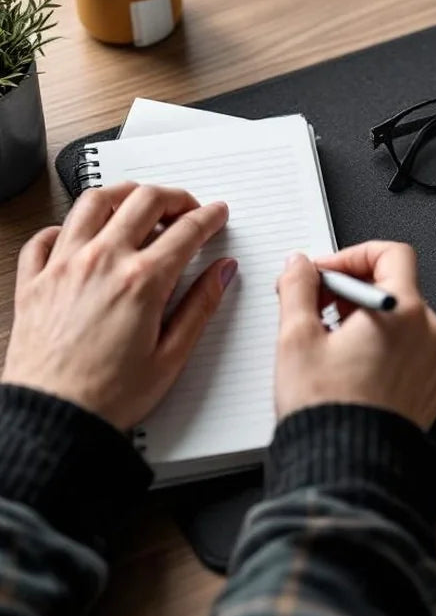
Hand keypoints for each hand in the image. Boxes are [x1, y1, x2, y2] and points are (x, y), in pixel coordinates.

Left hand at [3, 183, 234, 430]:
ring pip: (94, 202)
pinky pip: (47, 235)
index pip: (187, 230)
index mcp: (142, 281)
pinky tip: (82, 235)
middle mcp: (101, 262)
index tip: (216, 214)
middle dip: (173, 197)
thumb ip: (201, 305)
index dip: (209, 216)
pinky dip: (68, 226)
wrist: (50, 421)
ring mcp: (63, 266)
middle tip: (185, 208)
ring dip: (124, 195)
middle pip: (143, 201)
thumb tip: (222, 272)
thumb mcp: (171, 356)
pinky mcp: (34, 281)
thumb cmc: (107, 397)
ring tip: (138, 204)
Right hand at [275, 242, 435, 429]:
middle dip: (352, 290)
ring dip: (365, 321)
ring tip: (328, 343)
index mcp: (403, 311)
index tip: (325, 271)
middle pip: (395, 287)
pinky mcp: (428, 391)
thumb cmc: (328, 411)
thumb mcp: (297, 338)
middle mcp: (427, 334)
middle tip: (316, 305)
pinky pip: (407, 354)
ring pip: (400, 322)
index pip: (390, 254)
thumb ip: (298, 289)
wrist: (348, 471)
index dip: (352, 256)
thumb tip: (299, 267)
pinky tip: (348, 369)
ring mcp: (432, 364)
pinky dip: (381, 349)